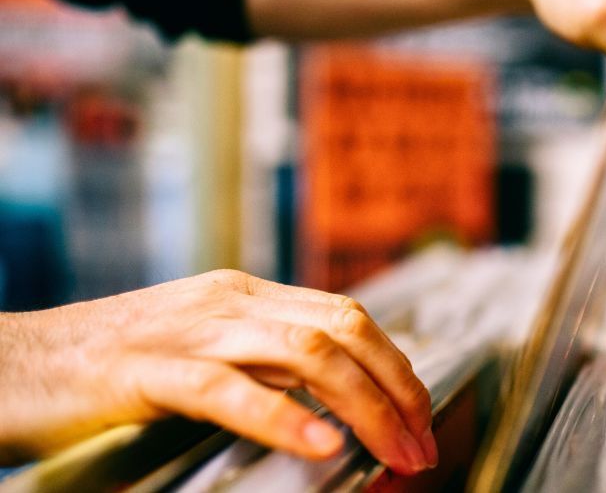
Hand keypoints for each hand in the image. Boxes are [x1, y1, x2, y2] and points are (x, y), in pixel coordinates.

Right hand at [0, 270, 435, 473]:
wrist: (11, 362)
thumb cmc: (104, 369)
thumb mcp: (201, 354)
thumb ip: (263, 368)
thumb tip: (330, 408)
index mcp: (245, 296)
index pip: (349, 317)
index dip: (396, 366)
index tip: (421, 416)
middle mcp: (228, 302)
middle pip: (345, 330)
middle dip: (397, 388)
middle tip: (422, 444)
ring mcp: (190, 330)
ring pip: (306, 353)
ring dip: (364, 406)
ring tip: (394, 451)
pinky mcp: (145, 369)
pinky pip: (227, 390)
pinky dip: (283, 418)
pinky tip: (321, 446)